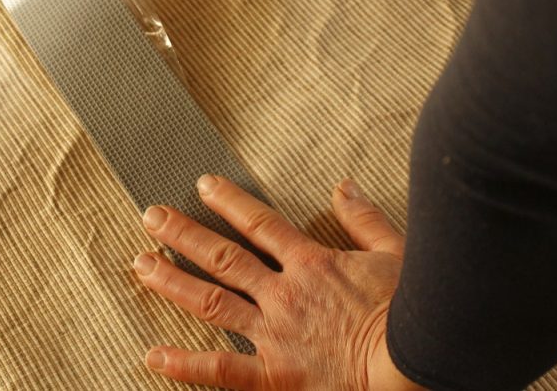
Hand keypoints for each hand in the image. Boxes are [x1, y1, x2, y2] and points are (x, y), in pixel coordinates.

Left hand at [133, 176, 421, 389]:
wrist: (416, 364)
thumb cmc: (412, 312)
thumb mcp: (395, 253)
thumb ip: (364, 219)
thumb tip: (343, 185)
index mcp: (311, 263)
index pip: (259, 223)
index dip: (228, 202)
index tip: (202, 184)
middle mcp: (284, 294)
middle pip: (223, 257)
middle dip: (183, 234)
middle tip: (150, 216)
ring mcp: (275, 333)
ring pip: (213, 302)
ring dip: (173, 281)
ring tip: (140, 264)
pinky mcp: (276, 374)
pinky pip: (223, 370)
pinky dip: (186, 364)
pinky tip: (152, 355)